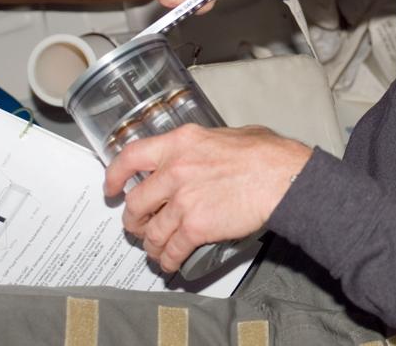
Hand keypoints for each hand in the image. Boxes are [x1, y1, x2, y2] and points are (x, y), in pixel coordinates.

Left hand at [104, 124, 311, 272]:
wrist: (283, 178)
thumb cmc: (268, 155)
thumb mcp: (231, 134)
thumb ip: (206, 144)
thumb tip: (204, 151)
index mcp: (181, 143)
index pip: (130, 157)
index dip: (114, 175)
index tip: (112, 187)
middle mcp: (175, 169)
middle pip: (135, 202)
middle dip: (134, 218)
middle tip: (138, 224)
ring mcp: (183, 200)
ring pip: (150, 231)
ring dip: (150, 243)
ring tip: (156, 247)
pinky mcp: (195, 226)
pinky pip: (171, 249)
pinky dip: (168, 259)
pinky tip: (171, 261)